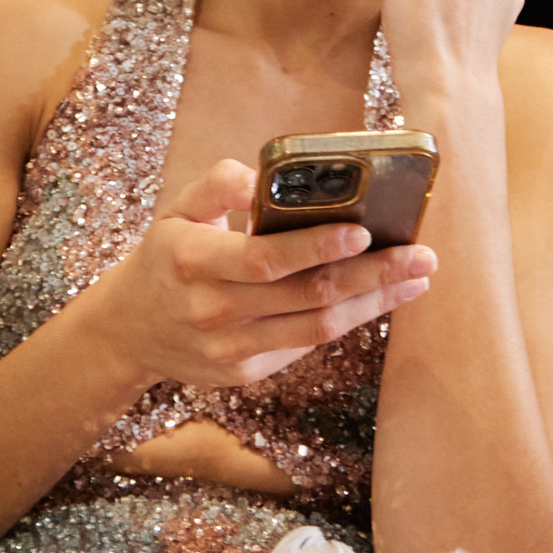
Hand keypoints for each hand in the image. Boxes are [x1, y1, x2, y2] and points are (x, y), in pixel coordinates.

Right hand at [87, 160, 434, 388]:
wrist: (130, 330)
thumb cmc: (167, 256)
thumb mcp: (178, 208)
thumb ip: (219, 184)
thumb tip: (261, 179)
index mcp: (194, 261)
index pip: (265, 258)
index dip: (317, 246)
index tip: (364, 229)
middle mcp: (214, 309)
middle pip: (306, 296)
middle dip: (372, 275)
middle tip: (422, 256)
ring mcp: (231, 349)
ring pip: (317, 327)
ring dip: (374, 303)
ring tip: (416, 278)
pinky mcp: (246, 373)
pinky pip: (306, 345)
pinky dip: (348, 321)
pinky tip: (378, 300)